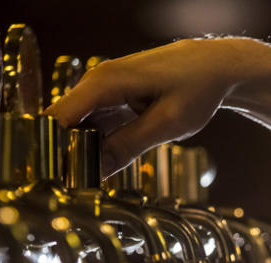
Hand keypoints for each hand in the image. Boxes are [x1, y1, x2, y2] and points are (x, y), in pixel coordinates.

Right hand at [45, 37, 258, 174]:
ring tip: (84, 182)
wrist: (217, 67)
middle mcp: (98, 81)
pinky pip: (96, 122)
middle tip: (70, 188)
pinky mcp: (114, 96)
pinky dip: (97, 143)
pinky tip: (102, 166)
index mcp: (105, 82)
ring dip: (82, 151)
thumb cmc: (198, 89)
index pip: (59, 118)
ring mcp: (105, 88)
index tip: (54, 180)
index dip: (53, 150)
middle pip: (65, 123)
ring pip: (80, 125)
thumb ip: (128, 146)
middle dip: (65, 154)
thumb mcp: (166, 124)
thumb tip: (95, 171)